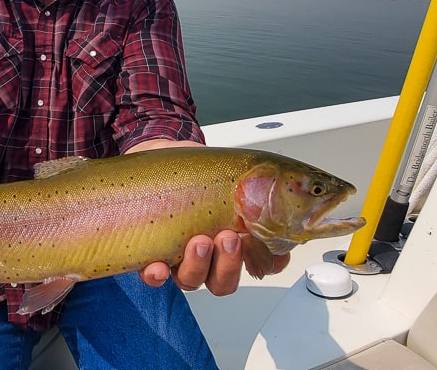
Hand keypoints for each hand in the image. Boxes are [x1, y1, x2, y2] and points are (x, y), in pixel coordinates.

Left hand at [126, 139, 290, 294]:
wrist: (164, 154)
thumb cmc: (200, 171)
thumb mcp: (234, 175)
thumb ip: (257, 191)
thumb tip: (284, 199)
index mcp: (233, 240)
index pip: (257, 265)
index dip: (266, 266)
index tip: (268, 254)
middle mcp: (208, 256)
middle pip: (223, 281)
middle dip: (229, 264)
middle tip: (229, 238)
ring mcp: (180, 257)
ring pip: (192, 280)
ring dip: (198, 265)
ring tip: (199, 240)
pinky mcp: (152, 253)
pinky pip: (154, 276)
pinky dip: (157, 275)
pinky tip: (159, 266)